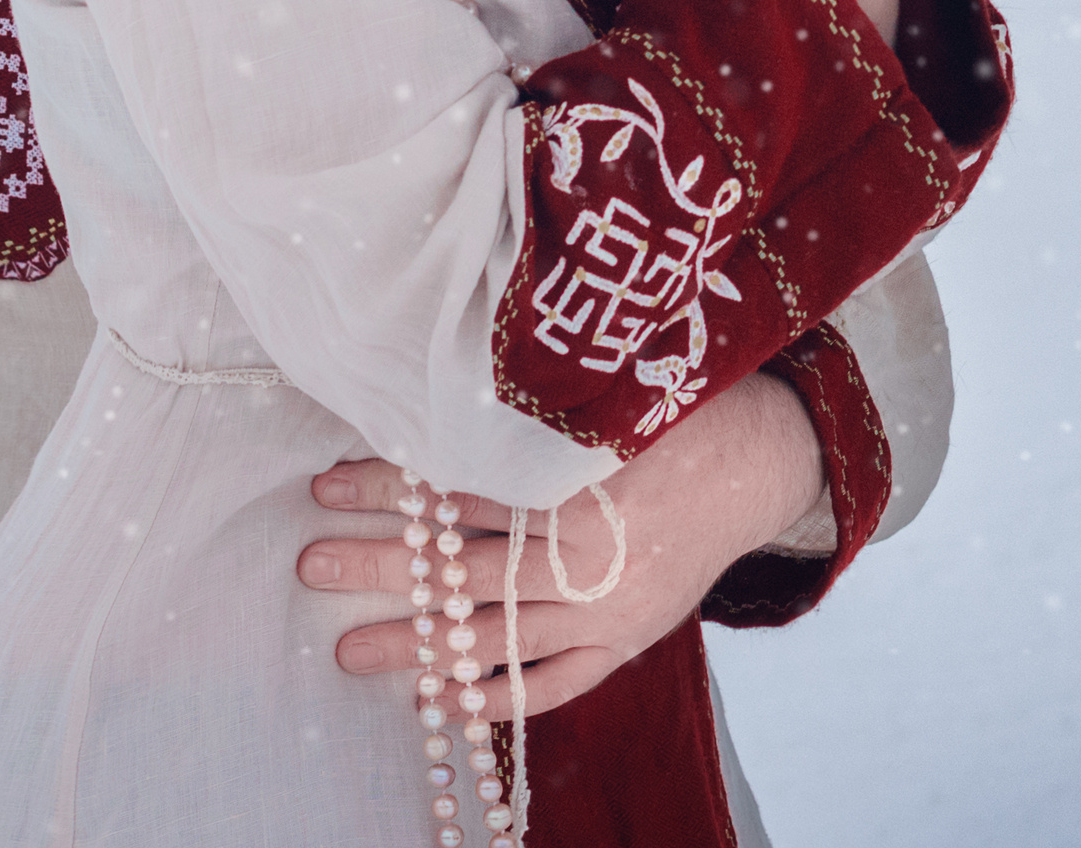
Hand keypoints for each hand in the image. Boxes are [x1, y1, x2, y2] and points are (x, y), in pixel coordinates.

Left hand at [299, 372, 829, 714]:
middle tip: (313, 563)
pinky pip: (553, 681)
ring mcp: (609, 605)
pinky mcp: (627, 638)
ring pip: (498, 633)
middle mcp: (591, 549)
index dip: (390, 485)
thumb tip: (438, 392)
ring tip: (349, 649)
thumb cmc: (685, 406)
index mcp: (583, 476)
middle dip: (382, 565)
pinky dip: (497, 695)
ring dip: (417, 643)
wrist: (768, 459)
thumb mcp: (617, 385)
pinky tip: (440, 695)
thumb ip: (539, 400)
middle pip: (464, 566)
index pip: (462, 486)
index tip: (328, 481)